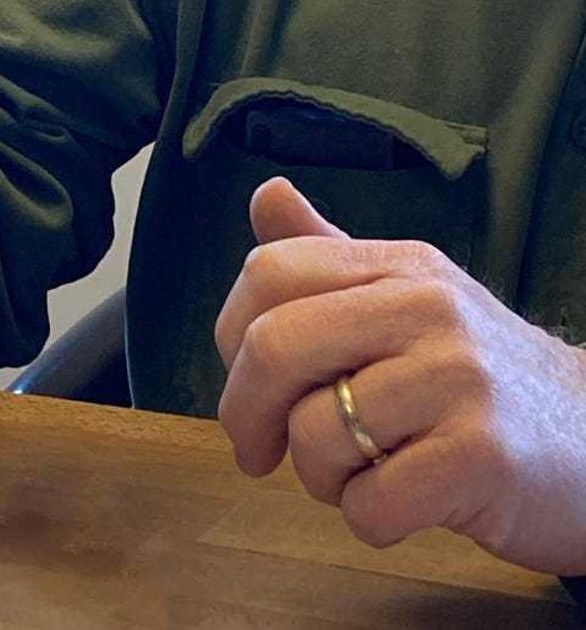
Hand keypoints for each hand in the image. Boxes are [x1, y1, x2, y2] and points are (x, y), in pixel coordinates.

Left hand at [215, 176, 585, 574]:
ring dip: (320, 476)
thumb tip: (264, 195)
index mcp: (401, 265)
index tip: (245, 381)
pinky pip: (368, 504)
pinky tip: (407, 499)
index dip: (230, 333)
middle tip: (257, 452)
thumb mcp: (409, 297)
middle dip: (244, 412)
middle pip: (275, 345)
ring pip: (315, 435)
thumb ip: (330, 255)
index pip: (270, 271)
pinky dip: (369, 518)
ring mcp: (459, 380)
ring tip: (367, 467)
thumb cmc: (476, 376)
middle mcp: (429, 307)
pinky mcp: (482, 458)